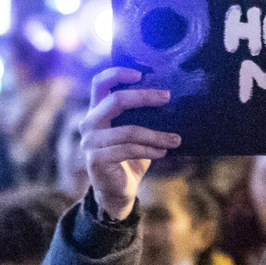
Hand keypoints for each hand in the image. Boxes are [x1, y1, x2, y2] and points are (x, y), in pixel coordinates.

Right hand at [80, 67, 178, 221]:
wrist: (117, 191)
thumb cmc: (130, 157)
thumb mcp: (135, 131)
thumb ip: (141, 115)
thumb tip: (169, 95)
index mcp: (97, 111)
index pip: (100, 83)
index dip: (117, 73)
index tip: (140, 73)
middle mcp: (89, 123)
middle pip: (114, 100)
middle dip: (144, 97)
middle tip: (168, 96)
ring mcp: (90, 142)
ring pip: (128, 130)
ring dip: (156, 134)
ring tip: (176, 139)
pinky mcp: (96, 160)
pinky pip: (128, 150)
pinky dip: (150, 150)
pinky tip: (163, 152)